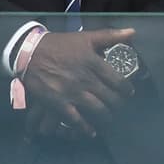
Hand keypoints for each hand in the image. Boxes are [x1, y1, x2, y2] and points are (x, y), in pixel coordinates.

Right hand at [21, 28, 135, 137]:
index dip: (127, 89)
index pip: (118, 81)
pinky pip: (77, 121)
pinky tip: (92, 132)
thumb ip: (110, 36)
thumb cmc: (60, 45)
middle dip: (119, 104)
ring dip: (107, 117)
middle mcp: (86, 79)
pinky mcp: (60, 104)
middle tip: (120, 106)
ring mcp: (73, 93)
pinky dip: (86, 128)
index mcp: (93, 62)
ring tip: (109, 117)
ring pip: (98, 110)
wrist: (31, 54)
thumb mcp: (86, 37)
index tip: (129, 93)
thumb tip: (133, 32)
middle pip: (110, 98)